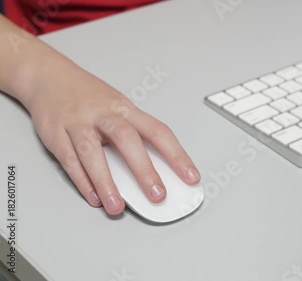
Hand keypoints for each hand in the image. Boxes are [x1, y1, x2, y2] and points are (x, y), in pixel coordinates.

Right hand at [27, 64, 200, 215]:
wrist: (49, 75)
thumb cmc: (89, 95)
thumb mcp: (118, 106)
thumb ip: (134, 134)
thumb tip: (156, 168)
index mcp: (125, 109)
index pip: (158, 131)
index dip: (177, 155)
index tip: (191, 177)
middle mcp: (104, 114)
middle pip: (127, 140)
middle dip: (144, 170)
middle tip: (157, 195)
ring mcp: (78, 122)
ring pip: (92, 152)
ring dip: (106, 181)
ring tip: (117, 206)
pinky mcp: (55, 133)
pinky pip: (69, 159)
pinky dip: (81, 180)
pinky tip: (94, 197)